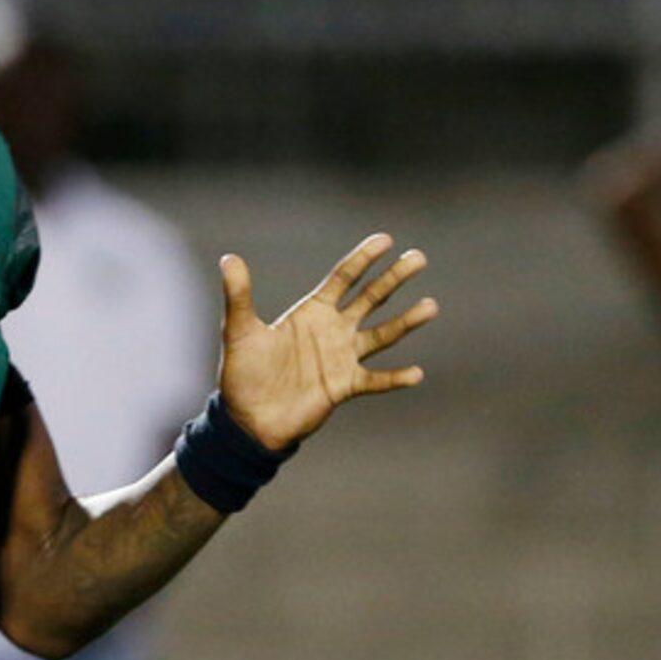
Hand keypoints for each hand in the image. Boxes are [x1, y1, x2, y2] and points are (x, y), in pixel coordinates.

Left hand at [217, 233, 436, 449]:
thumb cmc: (242, 374)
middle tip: (419, 258)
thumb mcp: (239, 331)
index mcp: (311, 313)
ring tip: (432, 305)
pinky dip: (395, 378)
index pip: (343, 278)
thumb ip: (239, 295)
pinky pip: (376, 380)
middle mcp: (332, 331)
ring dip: (406, 321)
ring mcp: (342, 358)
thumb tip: (229, 258)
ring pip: (382, 335)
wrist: (247, 420)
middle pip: (370, 298)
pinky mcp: (344, 386)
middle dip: (393, 278)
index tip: (386, 239)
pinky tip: (416, 373)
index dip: (364, 259)